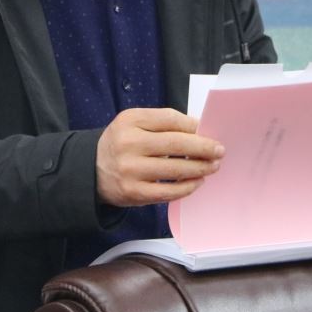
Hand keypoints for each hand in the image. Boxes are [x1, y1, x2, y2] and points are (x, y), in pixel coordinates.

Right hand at [95, 108, 224, 207]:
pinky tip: (197, 182)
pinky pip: (168, 192)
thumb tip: (199, 130)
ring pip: (175, 170)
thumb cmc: (121, 144)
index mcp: (129, 121)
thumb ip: (162, 123)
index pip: (170, 119)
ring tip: (212, 166)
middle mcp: (127, 144)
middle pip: (176, 144)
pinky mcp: (133, 192)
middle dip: (203, 148)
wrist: (91, 170)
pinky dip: (187, 187)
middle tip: (219, 150)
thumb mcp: (133, 124)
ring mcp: (130, 170)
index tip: (209, 131)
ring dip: (200, 168)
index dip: (194, 126)